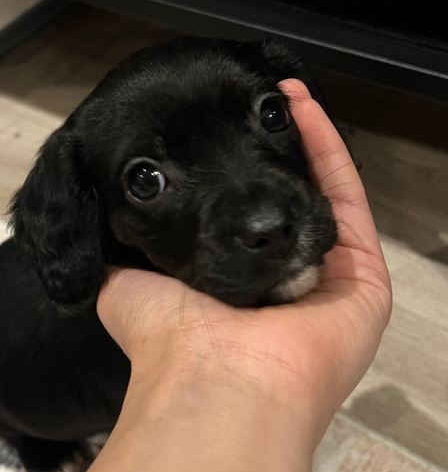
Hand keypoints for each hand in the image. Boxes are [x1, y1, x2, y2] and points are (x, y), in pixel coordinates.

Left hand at [97, 79, 391, 453]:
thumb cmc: (170, 339)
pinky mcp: (365, 278)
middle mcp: (283, 290)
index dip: (234, 176)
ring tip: (280, 93)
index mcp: (234, 298)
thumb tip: (105, 230)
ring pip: (320, 199)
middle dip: (273, 156)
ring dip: (303, 143)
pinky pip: (347, 203)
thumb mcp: (124, 288)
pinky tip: (301, 106)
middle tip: (256, 104)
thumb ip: (126, 255)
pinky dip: (327, 151)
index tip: (217, 131)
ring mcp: (328, 284)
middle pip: (284, 210)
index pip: (241, 226)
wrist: (218, 378)